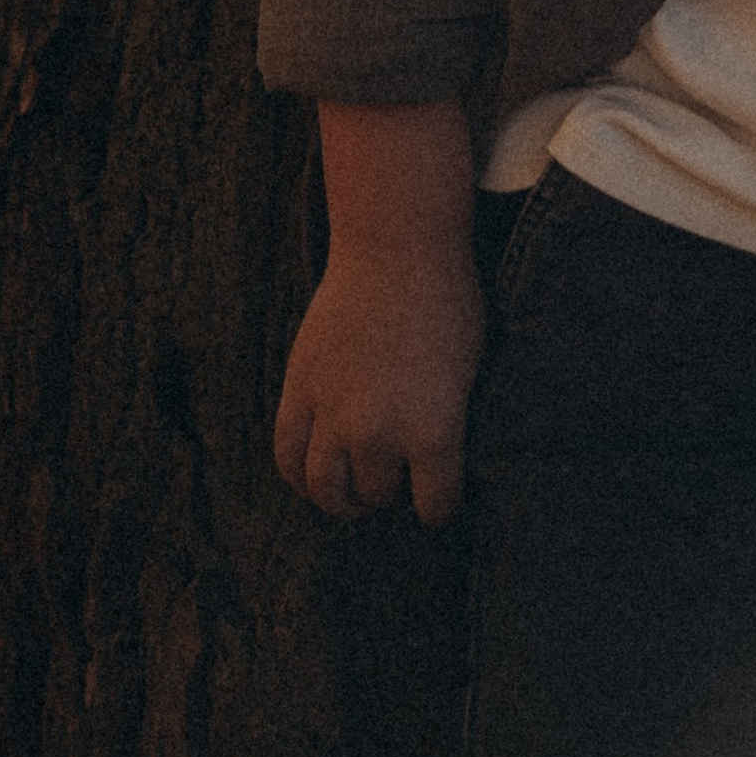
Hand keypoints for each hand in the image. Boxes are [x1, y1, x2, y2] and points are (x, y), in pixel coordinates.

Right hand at [273, 238, 485, 525]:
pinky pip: (287, 456)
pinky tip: (313, 473)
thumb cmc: (447, 302)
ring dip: (341, 496)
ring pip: (327, 488)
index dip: (438, 505)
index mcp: (434, 433)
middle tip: (394, 475)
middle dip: (390, 489)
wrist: (397, 249)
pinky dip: (298, 475)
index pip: (434, 507)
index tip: (436, 497)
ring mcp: (334, 413)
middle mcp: (380, 434)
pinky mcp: (300, 390)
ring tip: (352, 489)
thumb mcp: (469, 373)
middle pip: (379, 494)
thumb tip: (432, 464)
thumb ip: (449, 426)